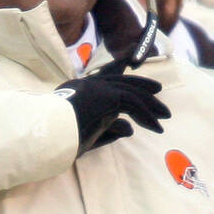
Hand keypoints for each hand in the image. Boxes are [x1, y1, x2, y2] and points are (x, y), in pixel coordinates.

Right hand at [55, 58, 170, 154]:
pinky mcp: (107, 96)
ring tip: (165, 116)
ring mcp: (97, 87)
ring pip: (131, 92)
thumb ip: (109, 130)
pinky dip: (147, 114)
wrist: (48, 136)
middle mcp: (88, 84)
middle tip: (158, 91)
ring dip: (150, 105)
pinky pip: (133, 103)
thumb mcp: (88, 136)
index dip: (121, 74)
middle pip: (122, 81)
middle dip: (142, 86)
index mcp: (79, 90)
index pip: (105, 78)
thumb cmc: (60, 141)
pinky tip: (156, 126)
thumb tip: (130, 129)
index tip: (132, 72)